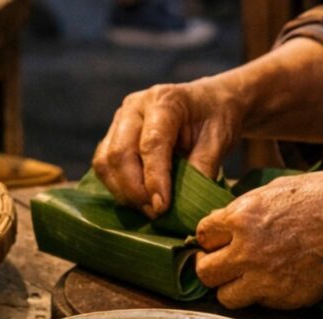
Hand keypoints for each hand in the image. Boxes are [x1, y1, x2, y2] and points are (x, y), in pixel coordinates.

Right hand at [92, 79, 246, 217]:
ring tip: (148, 209)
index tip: (162, 207)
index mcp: (164, 101)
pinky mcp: (112, 135)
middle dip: (134, 190)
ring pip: (105, 162)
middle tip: (155, 213)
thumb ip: (202, 169)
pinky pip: (103, 166)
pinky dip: (117, 187)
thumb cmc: (216, 119)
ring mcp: (119, 120)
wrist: (208, 102)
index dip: (154, 179)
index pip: (151, 144)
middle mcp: (134, 107)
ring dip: (122, 192)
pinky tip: (138, 199)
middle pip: (119, 153)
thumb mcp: (219, 141)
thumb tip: (186, 205)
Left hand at [195, 171, 322, 308]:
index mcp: (242, 217)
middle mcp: (246, 250)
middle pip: (204, 271)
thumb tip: (233, 215)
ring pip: (225, 296)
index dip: (209, 238)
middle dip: (211, 266)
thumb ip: (250, 206)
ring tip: (245, 279)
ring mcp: (264, 278)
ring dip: (232, 288)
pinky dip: (262, 296)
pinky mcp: (284, 298)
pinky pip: (258, 303)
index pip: (202, 234)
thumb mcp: (281, 187)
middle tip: (223, 264)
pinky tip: (275, 282)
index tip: (217, 241)